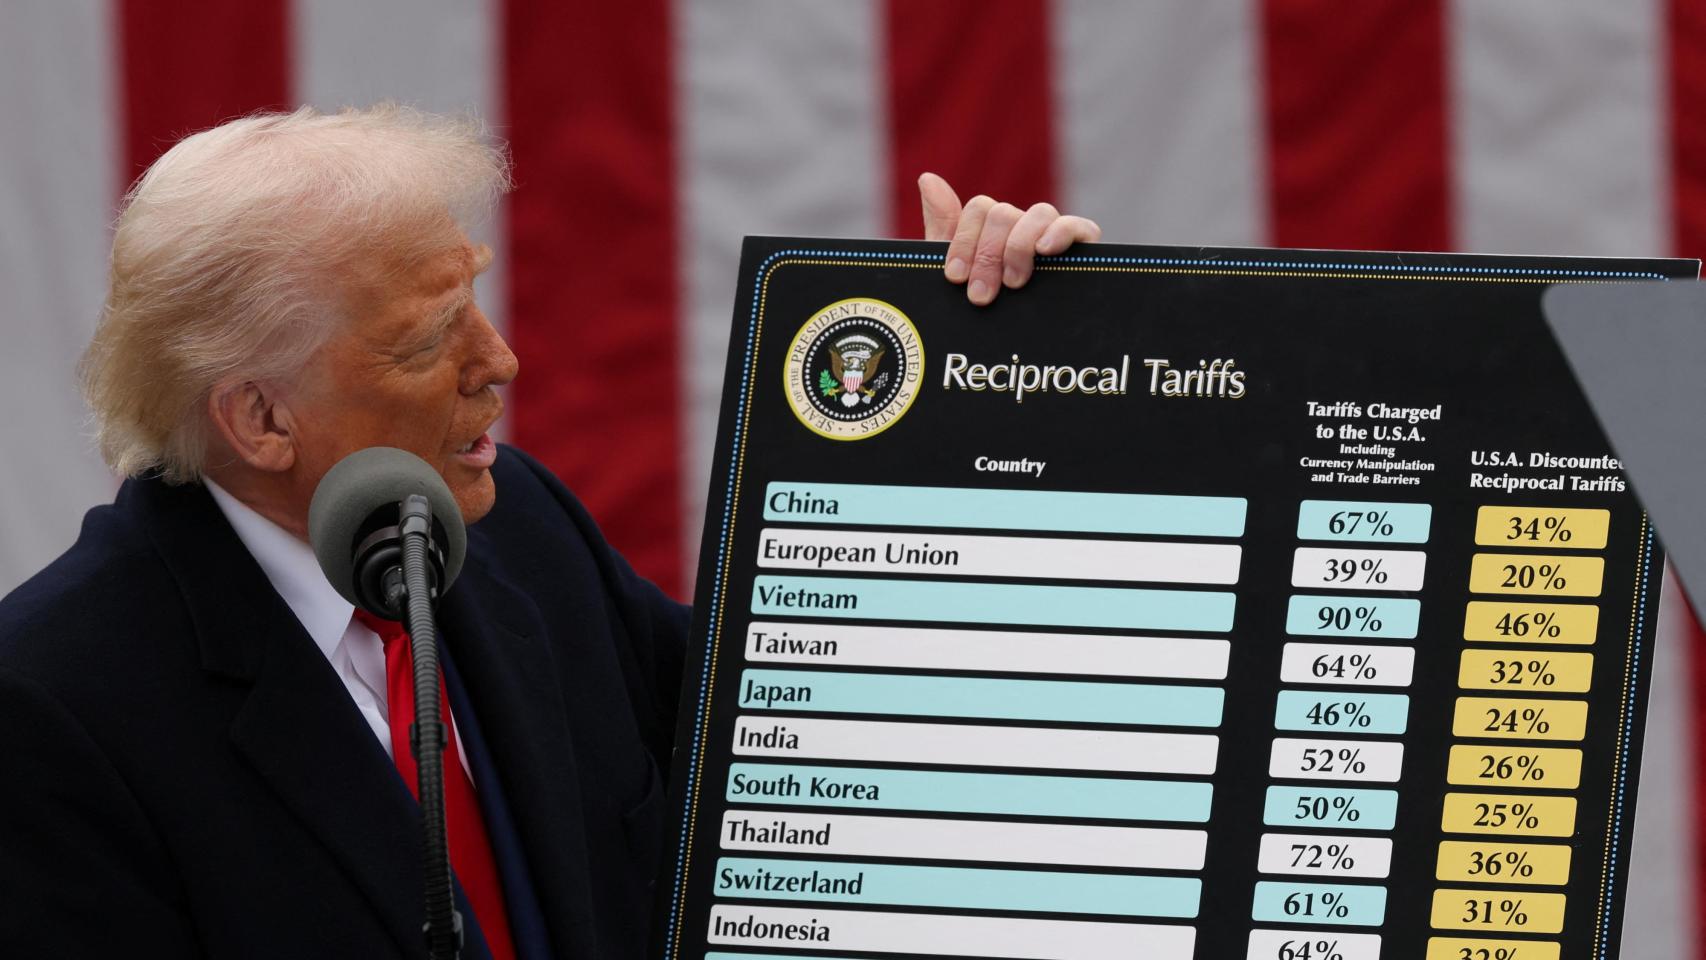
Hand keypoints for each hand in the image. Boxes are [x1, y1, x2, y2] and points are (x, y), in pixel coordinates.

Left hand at [919, 172, 1101, 305]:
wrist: (1017, 362)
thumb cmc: (987, 314)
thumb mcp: (958, 276)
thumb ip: (943, 228)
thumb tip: (927, 178)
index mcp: (994, 232)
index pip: (979, 209)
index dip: (964, 241)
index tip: (954, 277)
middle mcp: (1023, 229)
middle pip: (1004, 213)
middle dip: (987, 255)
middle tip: (981, 296)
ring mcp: (1054, 238)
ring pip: (1039, 212)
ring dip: (1019, 246)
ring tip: (1013, 283)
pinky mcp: (1084, 252)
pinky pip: (1079, 226)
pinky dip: (1061, 232)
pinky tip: (1045, 251)